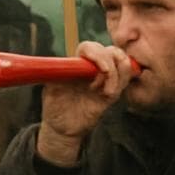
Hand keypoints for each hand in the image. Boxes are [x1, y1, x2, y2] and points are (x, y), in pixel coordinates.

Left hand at [36, 41, 135, 165]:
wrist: (62, 127)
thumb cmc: (54, 105)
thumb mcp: (50, 89)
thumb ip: (54, 76)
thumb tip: (54, 66)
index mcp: (76, 64)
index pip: (90, 47)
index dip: (97, 53)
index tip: (101, 68)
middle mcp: (91, 68)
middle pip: (111, 52)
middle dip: (110, 63)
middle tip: (101, 78)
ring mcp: (103, 80)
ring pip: (122, 63)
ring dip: (117, 75)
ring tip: (104, 91)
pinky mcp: (111, 94)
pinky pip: (123, 81)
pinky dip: (119, 84)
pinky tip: (107, 94)